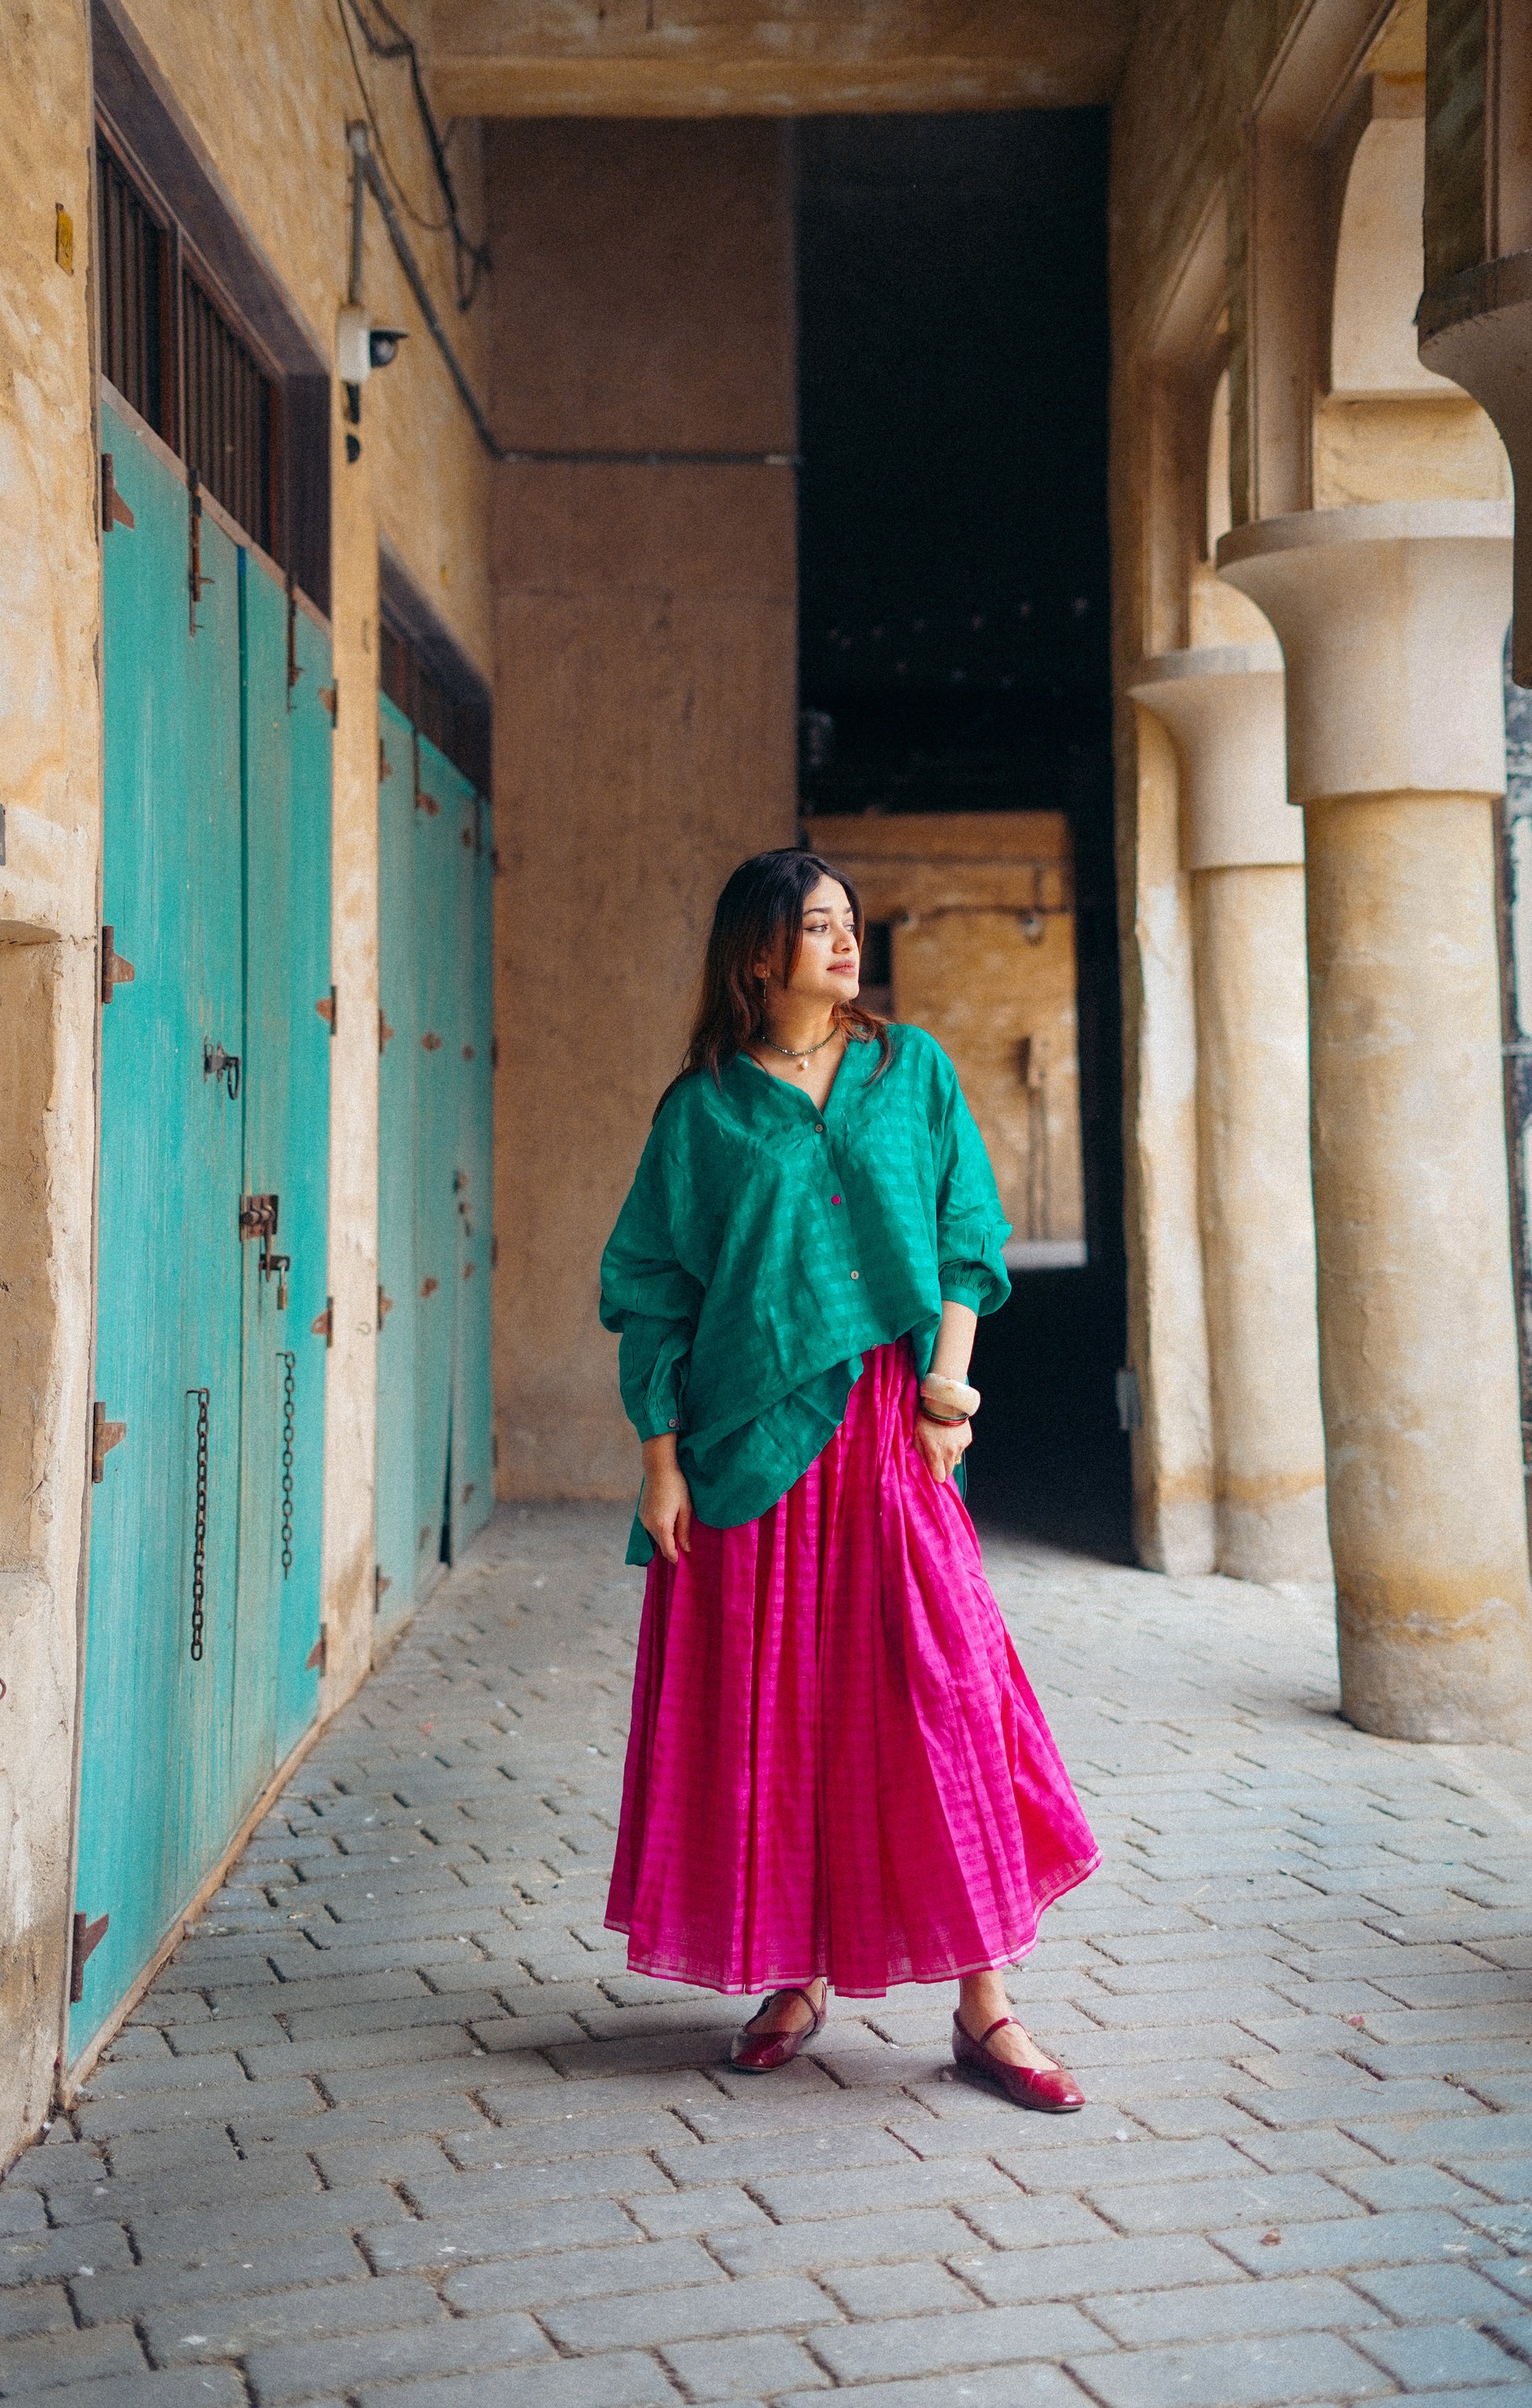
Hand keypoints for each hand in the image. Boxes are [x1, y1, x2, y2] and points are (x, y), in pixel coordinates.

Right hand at [639, 1438, 692, 1562]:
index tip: (684, 1564)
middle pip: (661, 1545)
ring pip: (656, 1537)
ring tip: (679, 1535)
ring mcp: (643, 1519)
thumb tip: (686, 1548)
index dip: (676, 1559)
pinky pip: (651, 1528)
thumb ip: (684, 1531)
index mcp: (662, 1525)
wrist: (658, 1468)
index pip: (668, 1551)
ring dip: (666, 1539)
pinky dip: (660, 1531)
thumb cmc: (676, 1486)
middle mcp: (649, 1525)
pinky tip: (669, 1523)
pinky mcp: (641, 1514)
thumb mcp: (685, 1508)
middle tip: (685, 1549)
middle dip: (672, 1549)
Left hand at [914, 1410, 970, 1484]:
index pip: (939, 1477)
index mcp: (935, 1453)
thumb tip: (924, 1465)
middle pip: (949, 1472)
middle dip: (943, 1467)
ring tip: (943, 1441)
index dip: (936, 1475)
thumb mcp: (917, 1435)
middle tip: (937, 1456)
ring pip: (955, 1459)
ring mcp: (960, 1446)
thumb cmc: (926, 1417)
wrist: (945, 1401)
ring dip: (949, 1455)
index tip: (933, 1470)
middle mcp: (950, 1452)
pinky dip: (956, 1444)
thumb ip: (920, 1453)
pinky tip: (950, 1434)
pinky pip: (961, 1448)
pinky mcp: (967, 1439)